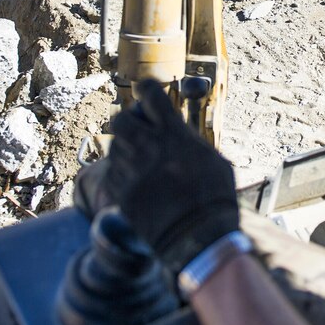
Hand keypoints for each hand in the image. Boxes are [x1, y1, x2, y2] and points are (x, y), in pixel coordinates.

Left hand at [75, 80, 238, 274]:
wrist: (198, 237)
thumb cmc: (214, 198)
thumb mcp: (213, 160)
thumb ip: (192, 142)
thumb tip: (181, 133)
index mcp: (174, 134)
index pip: (152, 95)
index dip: (148, 88)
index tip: (147, 90)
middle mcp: (149, 148)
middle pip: (122, 119)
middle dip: (128, 120)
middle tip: (138, 130)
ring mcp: (132, 171)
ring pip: (114, 146)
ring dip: (124, 148)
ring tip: (137, 158)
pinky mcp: (122, 193)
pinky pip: (110, 173)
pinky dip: (119, 172)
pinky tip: (132, 179)